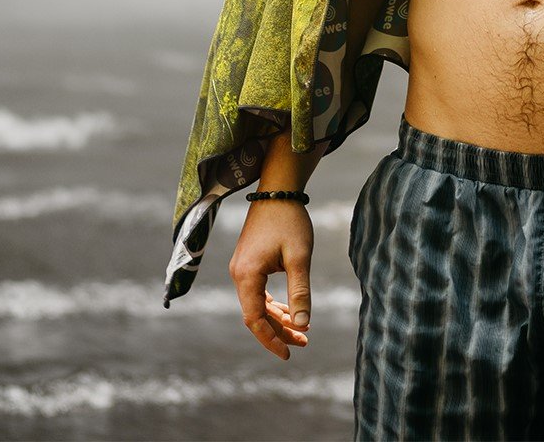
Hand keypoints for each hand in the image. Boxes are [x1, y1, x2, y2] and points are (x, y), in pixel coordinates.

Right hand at [228, 200, 313, 360]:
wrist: (278, 189)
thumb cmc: (289, 220)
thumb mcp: (299, 257)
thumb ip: (299, 292)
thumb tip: (302, 324)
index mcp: (247, 274)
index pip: (254, 319)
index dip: (271, 339)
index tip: (289, 353)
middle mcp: (238, 273)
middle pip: (255, 314)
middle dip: (279, 331)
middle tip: (305, 341)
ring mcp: (241, 267)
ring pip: (256, 304)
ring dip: (277, 318)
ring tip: (302, 330)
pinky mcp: (248, 261)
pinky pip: (257, 292)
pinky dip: (272, 304)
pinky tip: (289, 310)